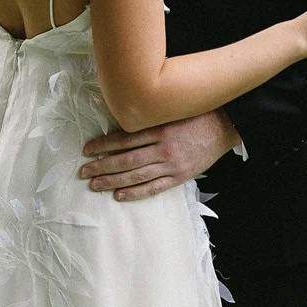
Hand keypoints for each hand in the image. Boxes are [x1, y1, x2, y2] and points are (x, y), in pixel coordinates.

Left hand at [79, 110, 238, 201]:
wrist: (223, 127)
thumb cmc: (195, 115)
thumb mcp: (170, 112)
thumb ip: (149, 121)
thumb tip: (121, 126)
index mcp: (159, 129)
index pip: (124, 139)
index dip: (103, 145)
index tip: (87, 150)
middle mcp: (163, 148)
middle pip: (126, 160)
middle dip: (101, 166)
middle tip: (83, 171)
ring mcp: (171, 165)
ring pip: (136, 176)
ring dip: (112, 181)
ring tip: (95, 185)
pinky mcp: (179, 177)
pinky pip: (154, 188)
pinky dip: (135, 193)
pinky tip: (119, 195)